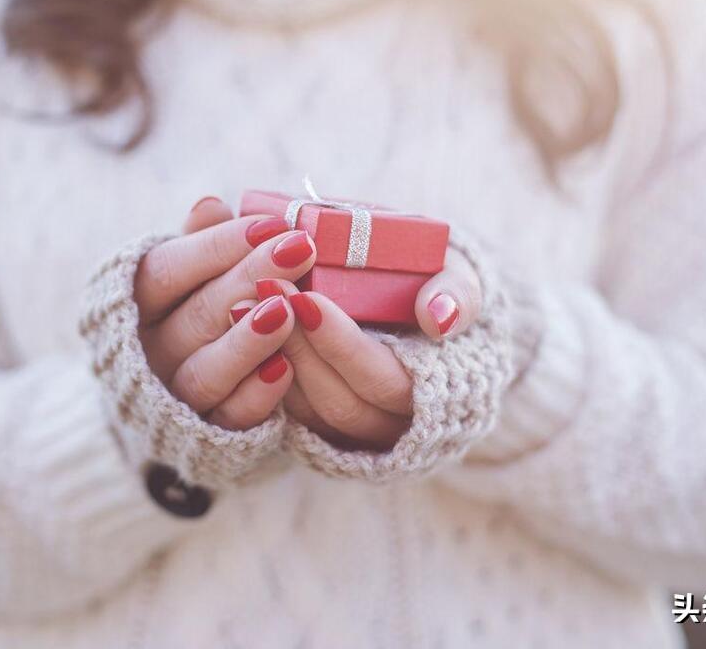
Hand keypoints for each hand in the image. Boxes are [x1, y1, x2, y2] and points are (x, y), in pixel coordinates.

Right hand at [131, 197, 318, 430]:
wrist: (172, 400)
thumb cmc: (192, 312)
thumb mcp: (189, 275)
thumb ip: (200, 242)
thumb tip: (209, 205)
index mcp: (138, 303)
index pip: (167, 270)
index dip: (218, 246)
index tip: (273, 225)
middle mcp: (148, 351)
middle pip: (195, 315)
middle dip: (249, 279)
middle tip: (300, 250)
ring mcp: (174, 396)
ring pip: (205, 372)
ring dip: (248, 341)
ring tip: (286, 311)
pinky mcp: (205, 435)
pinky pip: (229, 418)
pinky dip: (256, 395)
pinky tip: (286, 369)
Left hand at [247, 251, 481, 450]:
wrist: (419, 295)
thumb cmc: (438, 282)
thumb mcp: (461, 276)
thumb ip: (459, 293)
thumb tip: (439, 318)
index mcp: (435, 392)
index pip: (382, 380)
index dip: (341, 345)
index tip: (306, 300)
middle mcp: (394, 422)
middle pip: (337, 401)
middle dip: (297, 346)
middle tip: (266, 290)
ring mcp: (356, 428)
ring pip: (307, 409)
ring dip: (274, 356)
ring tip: (245, 301)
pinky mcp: (322, 419)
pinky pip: (289, 408)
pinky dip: (264, 367)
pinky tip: (243, 322)